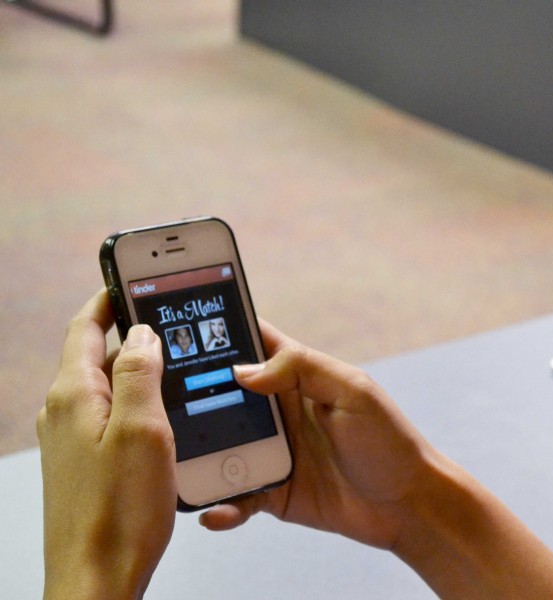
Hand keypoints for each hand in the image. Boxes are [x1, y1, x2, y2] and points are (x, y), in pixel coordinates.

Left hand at [38, 291, 176, 599]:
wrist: (95, 579)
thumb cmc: (118, 513)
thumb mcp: (141, 429)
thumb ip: (140, 372)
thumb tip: (141, 331)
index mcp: (74, 395)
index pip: (86, 326)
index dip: (111, 296)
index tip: (134, 276)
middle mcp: (67, 412)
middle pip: (100, 353)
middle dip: (136, 333)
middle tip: (176, 321)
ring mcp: (75, 439)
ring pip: (112, 387)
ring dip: (144, 372)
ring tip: (182, 368)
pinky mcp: (88, 462)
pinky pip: (116, 417)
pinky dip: (143, 405)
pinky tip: (171, 418)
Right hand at [201, 322, 552, 599]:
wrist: (409, 505)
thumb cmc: (390, 441)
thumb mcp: (354, 391)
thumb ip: (303, 368)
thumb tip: (243, 370)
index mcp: (298, 377)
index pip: (251, 344)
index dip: (216, 332)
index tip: (175, 323)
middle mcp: (278, 411)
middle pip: (220, 396)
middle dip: (187, 396)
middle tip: (154, 399)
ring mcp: (272, 452)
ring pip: (218, 447)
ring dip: (195, 453)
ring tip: (172, 460)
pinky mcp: (271, 492)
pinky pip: (235, 496)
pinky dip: (221, 504)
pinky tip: (213, 511)